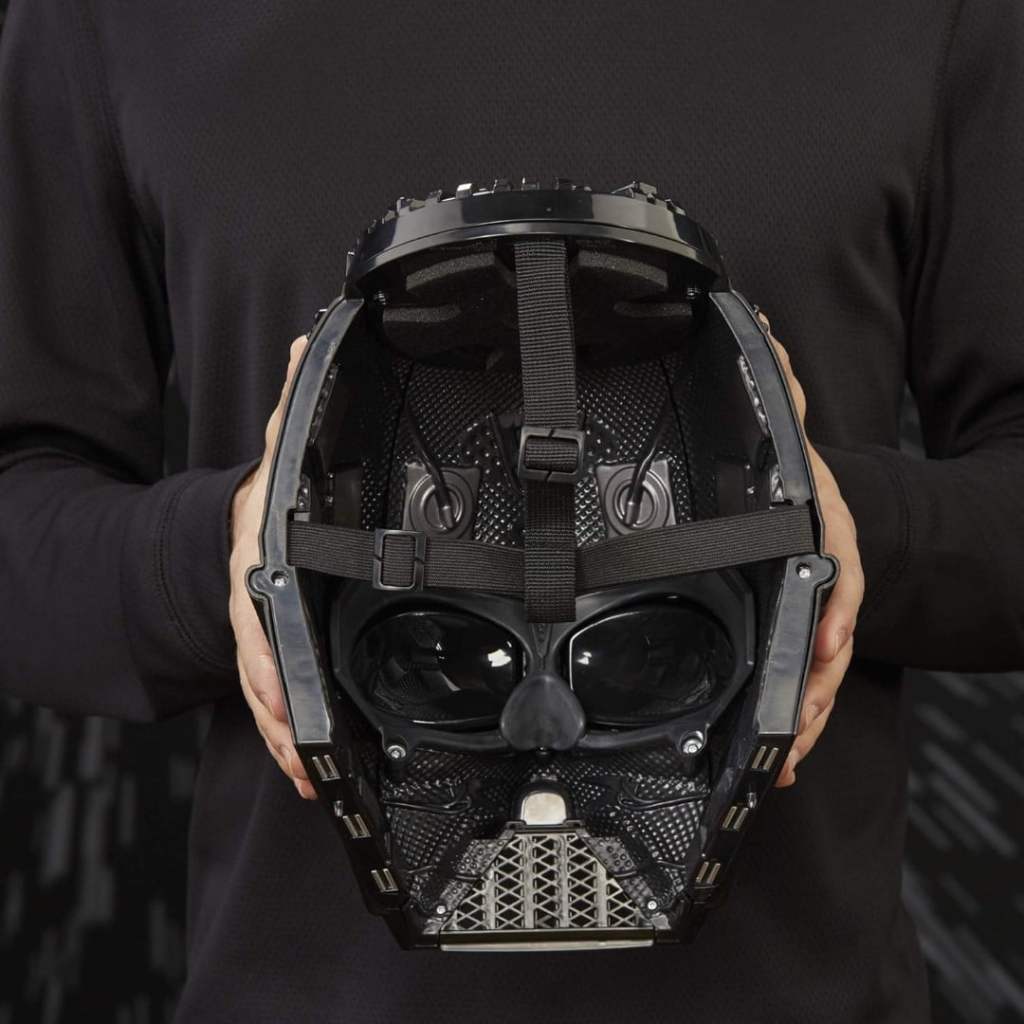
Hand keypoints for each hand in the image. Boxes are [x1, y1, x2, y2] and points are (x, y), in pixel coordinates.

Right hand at [228, 335, 315, 798]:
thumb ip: (296, 396)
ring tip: (305, 776)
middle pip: (259, 667)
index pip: (255, 607)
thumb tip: (313, 337)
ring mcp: (260, 639)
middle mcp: (254, 607)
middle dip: (276, 711)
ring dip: (284, 735)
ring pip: (268, 695)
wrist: (234, 534)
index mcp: (258, 561)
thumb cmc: (264, 503)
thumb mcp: (279, 448)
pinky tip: (309, 769)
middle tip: (298, 751)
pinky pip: (281, 701)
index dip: (266, 649)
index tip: (277, 682)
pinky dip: (291, 734)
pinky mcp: (276, 659)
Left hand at [755, 310, 863, 787]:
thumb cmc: (806, 487)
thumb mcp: (791, 436)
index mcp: (823, 533)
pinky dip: (792, 719)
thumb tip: (757, 328)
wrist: (824, 516)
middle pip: (829, 641)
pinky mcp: (799, 638)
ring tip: (786, 759)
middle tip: (798, 732)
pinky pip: (799, 681)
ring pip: (816, 673)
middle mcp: (827, 580)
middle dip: (815, 687)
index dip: (833, 610)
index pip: (838, 571)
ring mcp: (816, 614)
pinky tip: (779, 758)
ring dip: (803, 716)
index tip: (826, 645)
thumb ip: (780, 388)